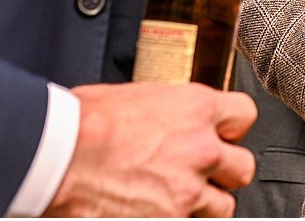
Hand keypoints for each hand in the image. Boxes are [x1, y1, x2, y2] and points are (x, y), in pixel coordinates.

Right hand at [45, 82, 256, 216]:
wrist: (59, 156)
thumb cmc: (83, 122)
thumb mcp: (134, 97)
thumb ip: (165, 111)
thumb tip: (165, 119)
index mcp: (196, 109)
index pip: (245, 115)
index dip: (231, 128)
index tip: (220, 134)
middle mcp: (201, 149)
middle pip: (242, 167)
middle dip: (224, 172)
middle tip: (201, 173)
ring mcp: (187, 190)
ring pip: (223, 206)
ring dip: (204, 204)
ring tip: (177, 199)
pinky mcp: (171, 220)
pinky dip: (179, 218)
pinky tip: (156, 211)